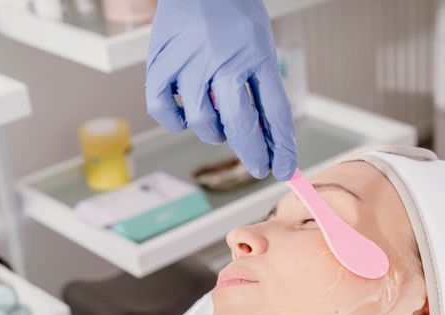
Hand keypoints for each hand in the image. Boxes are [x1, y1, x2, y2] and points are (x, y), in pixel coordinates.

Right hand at [145, 0, 296, 179]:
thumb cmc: (233, 15)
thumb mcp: (260, 46)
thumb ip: (263, 88)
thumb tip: (270, 139)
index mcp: (256, 53)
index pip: (276, 110)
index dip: (282, 147)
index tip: (285, 169)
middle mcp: (223, 59)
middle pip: (241, 123)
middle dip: (252, 153)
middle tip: (258, 165)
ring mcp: (189, 62)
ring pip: (203, 122)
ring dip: (215, 133)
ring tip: (220, 121)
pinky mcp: (160, 63)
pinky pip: (164, 110)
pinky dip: (175, 121)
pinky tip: (187, 114)